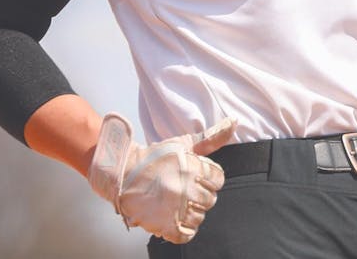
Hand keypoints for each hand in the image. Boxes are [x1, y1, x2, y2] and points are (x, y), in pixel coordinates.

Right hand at [88, 113, 236, 243]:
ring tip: (177, 201)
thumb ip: (211, 137)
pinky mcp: (164, 225)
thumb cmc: (154, 157)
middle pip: (210, 199)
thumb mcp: (183, 143)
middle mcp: (186, 189)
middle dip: (200, 194)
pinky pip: (187, 235)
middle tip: (183, 188)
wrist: (123, 172)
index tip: (196, 176)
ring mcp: (175, 208)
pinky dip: (183, 229)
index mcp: (192, 168)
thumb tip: (233, 122)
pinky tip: (175, 217)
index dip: (208, 177)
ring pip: (200, 217)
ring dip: (191, 211)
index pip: (219, 179)